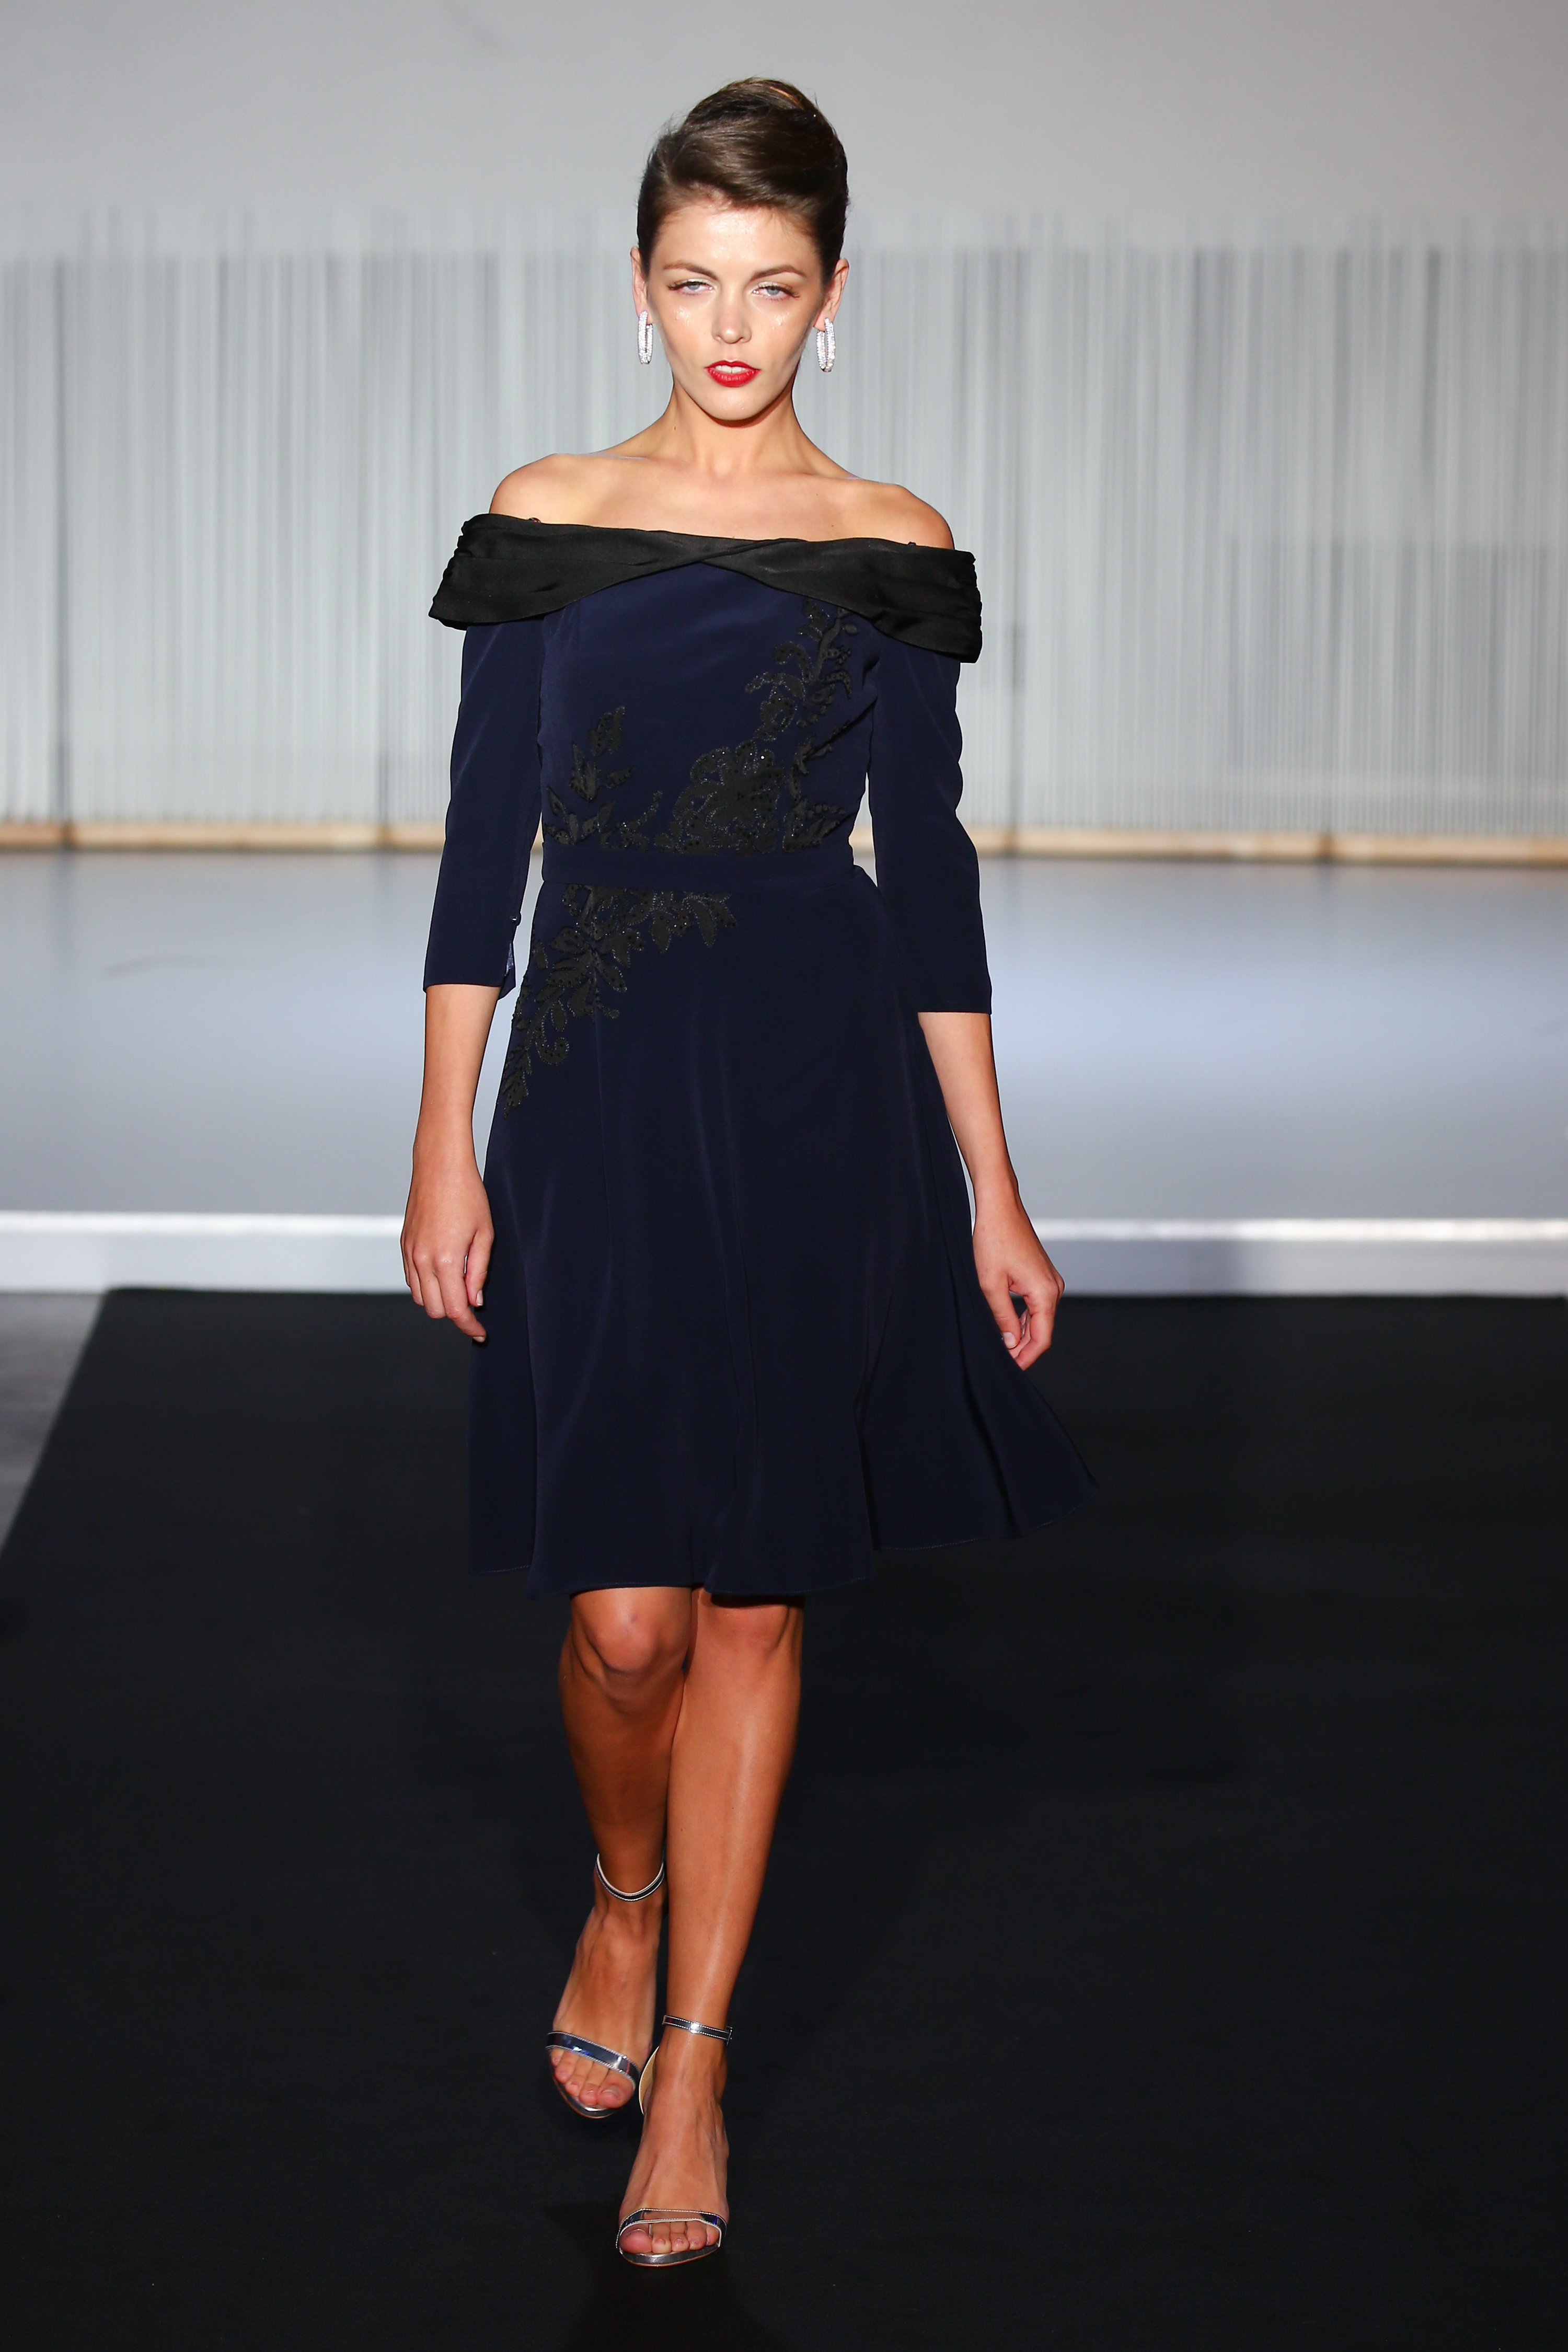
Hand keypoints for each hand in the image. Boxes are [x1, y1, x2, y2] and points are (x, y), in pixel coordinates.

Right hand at [401, 1134, 492, 1341]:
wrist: (439, 1166)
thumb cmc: (467, 1195)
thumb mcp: (485, 1234)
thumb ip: (478, 1272)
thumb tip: (475, 1300)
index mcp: (445, 1259)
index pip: (455, 1309)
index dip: (469, 1326)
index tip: (480, 1332)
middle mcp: (422, 1260)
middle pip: (435, 1310)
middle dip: (455, 1313)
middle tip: (473, 1304)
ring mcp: (410, 1253)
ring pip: (420, 1298)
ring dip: (439, 1300)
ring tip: (459, 1286)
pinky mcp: (404, 1245)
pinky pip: (411, 1280)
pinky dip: (426, 1286)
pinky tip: (443, 1274)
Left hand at [972, 1189, 1063, 1371]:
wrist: (999, 1208)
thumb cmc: (993, 1240)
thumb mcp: (990, 1285)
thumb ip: (1002, 1318)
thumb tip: (1011, 1344)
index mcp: (1045, 1293)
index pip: (1041, 1339)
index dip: (1026, 1358)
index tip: (1010, 1370)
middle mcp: (1054, 1288)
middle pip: (1042, 1331)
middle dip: (1023, 1349)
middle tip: (1001, 1362)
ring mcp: (1050, 1281)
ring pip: (1039, 1319)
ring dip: (1022, 1335)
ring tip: (1002, 1348)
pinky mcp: (1042, 1276)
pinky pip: (1036, 1306)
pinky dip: (1023, 1320)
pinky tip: (1007, 1328)